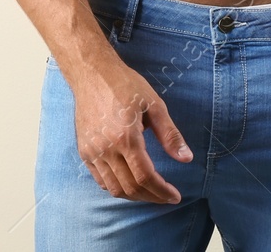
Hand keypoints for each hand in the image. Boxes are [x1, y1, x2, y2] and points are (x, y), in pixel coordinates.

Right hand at [68, 56, 192, 203]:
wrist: (92, 73)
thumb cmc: (124, 84)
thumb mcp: (154, 105)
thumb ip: (170, 135)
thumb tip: (186, 158)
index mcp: (126, 138)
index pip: (146, 177)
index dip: (162, 191)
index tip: (175, 196)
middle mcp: (106, 149)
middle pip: (130, 187)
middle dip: (152, 197)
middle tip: (166, 196)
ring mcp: (92, 152)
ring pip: (114, 188)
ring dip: (134, 196)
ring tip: (150, 192)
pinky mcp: (84, 151)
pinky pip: (100, 180)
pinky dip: (116, 188)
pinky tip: (129, 183)